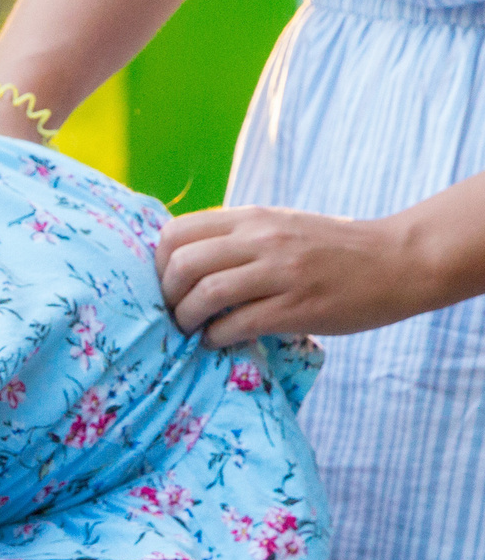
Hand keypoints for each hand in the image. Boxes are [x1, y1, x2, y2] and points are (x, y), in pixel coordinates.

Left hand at [155, 204, 435, 346]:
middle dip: (166, 295)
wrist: (400, 260)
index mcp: (253, 218)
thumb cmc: (333, 249)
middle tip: (172, 313)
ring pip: (206, 294)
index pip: (177, 231)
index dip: (158, 262)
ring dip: (187, 319)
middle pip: (183, 263)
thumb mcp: (281, 226)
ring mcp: (282, 272)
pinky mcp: (298, 307)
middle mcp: (263, 239)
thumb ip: (238, 238)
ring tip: (190, 330)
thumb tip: (183, 262)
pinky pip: (238, 324)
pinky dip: (215, 338)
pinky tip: (217, 341)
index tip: (164, 283)